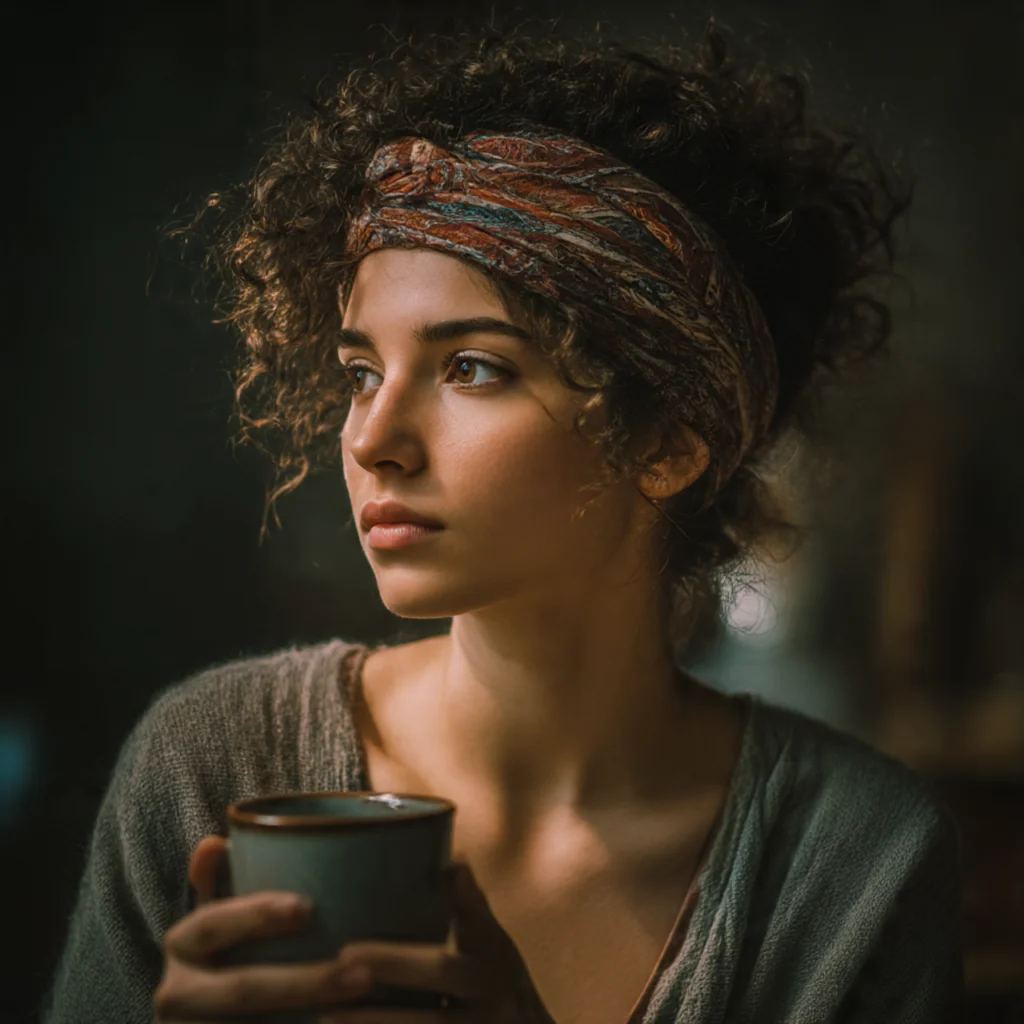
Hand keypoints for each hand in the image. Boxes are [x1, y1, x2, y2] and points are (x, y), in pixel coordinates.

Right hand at [154, 835, 373, 1021]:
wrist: (204, 1020)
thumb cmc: (227, 954)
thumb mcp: (218, 918)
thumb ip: (218, 881)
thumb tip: (215, 844)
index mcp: (181, 944)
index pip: (213, 924)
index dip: (255, 914)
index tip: (307, 907)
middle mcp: (174, 993)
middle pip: (242, 990)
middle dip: (305, 983)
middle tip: (363, 974)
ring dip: (309, 1020)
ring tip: (363, 1001)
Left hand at [317, 860, 554, 1022]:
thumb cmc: (495, 985)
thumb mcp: (491, 947)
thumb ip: (469, 909)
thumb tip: (452, 855)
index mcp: (492, 949)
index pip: (477, 914)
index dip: (465, 892)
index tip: (452, 865)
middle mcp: (491, 986)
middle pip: (442, 969)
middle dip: (394, 963)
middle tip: (343, 956)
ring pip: (428, 1022)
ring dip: (377, 1021)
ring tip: (329, 1015)